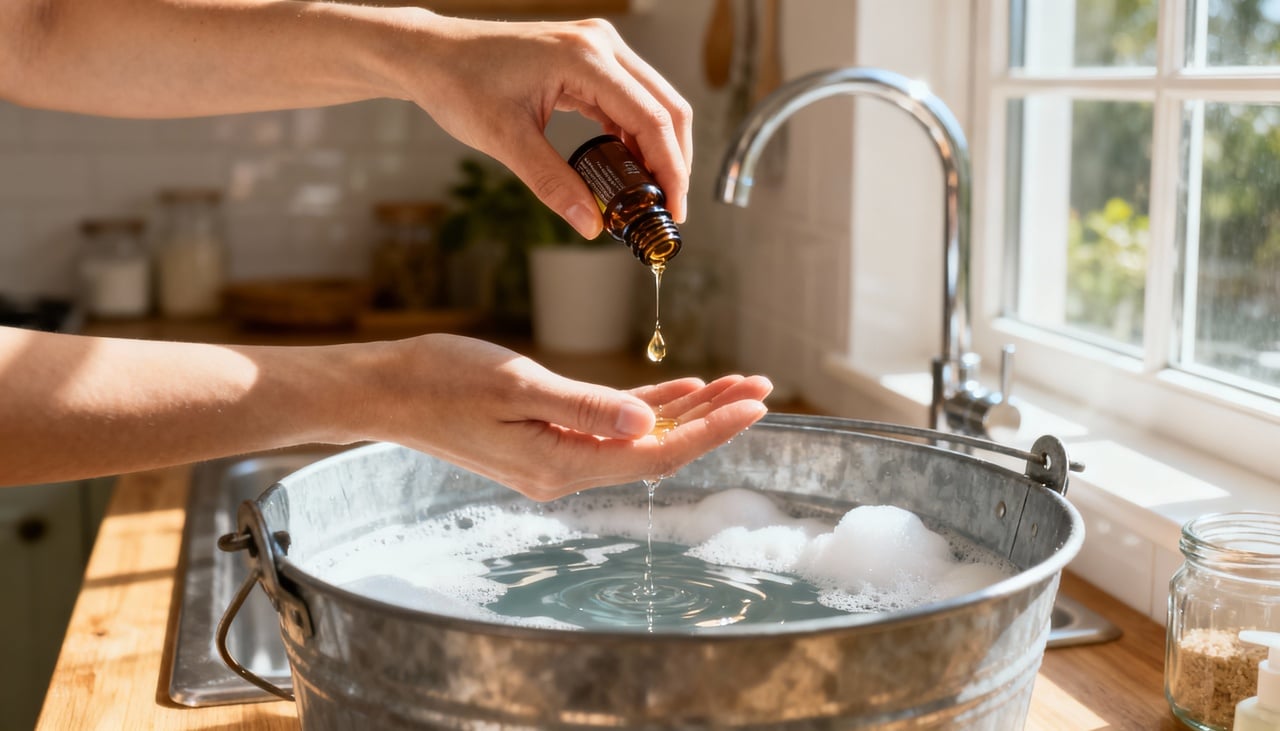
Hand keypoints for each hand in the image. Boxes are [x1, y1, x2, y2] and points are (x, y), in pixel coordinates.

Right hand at [375, 335, 770, 499]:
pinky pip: (610, 428)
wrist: (387, 391)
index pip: (656, 451)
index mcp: (562, 464)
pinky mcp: (546, 441)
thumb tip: (648, 422)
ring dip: (686, 410)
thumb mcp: (517, 385)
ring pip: (639, 436)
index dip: (711, 428)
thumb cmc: (442, 381)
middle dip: (712, 417)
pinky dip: (646, 407)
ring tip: (735, 384)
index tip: (755, 404)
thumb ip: (587, 407)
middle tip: (761, 386)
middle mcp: (566, 472)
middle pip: (657, 446)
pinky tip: (679, 389)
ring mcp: (556, 459)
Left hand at [395, 14, 692, 235]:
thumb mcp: (505, 140)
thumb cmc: (459, 84)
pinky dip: (635, 136)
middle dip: (674, 162)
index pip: (651, 118)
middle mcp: (601, 45)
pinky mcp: (589, 60)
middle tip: (668, 210)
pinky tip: (627, 170)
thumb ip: (552, 183)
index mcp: (585, 58)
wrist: (431, 55)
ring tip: (649, 197)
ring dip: (658, 150)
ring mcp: (598, 49)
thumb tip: (590, 225)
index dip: (670, 169)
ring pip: (654, 103)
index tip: (672, 210)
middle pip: (667, 106)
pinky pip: (630, 100)